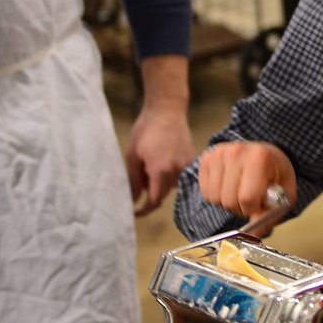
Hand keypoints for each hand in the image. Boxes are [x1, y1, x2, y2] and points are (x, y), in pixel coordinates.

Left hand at [124, 55, 192, 215]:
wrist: (167, 109)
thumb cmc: (145, 130)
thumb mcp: (132, 156)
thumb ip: (132, 181)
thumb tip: (131, 200)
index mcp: (161, 171)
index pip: (154, 201)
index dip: (143, 210)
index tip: (133, 213)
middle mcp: (177, 171)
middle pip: (162, 194)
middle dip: (148, 192)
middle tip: (137, 177)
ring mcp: (186, 165)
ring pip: (171, 185)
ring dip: (159, 183)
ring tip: (148, 165)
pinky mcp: (191, 158)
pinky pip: (179, 175)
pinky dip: (168, 174)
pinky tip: (160, 158)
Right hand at [197, 141, 297, 232]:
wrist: (266, 154)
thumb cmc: (275, 174)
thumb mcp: (285, 194)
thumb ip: (271, 215)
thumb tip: (254, 233)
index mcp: (259, 158)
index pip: (247, 197)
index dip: (253, 209)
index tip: (259, 203)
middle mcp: (237, 152)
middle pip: (228, 200)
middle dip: (240, 207)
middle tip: (249, 198)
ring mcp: (219, 153)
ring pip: (214, 198)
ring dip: (227, 202)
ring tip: (239, 191)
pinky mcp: (207, 157)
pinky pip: (205, 192)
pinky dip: (216, 195)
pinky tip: (228, 186)